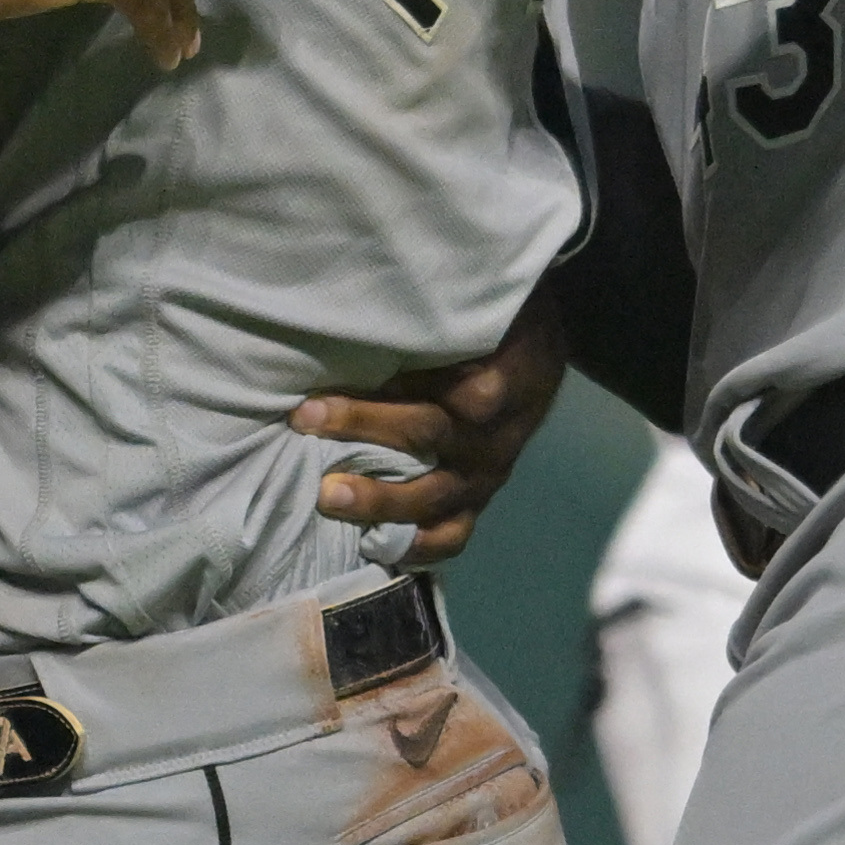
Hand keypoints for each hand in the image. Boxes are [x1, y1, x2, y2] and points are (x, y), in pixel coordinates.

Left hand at [292, 277, 572, 560]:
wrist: (540, 355)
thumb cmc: (496, 321)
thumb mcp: (486, 303)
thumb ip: (444, 307)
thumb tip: (370, 298)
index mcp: (505, 376)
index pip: (458, 390)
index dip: (399, 388)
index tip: (337, 379)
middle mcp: (495, 432)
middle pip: (431, 434)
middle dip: (363, 425)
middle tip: (305, 418)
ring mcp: (488, 473)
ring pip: (436, 496)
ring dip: (380, 498)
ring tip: (327, 495)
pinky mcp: (479, 499)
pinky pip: (454, 535)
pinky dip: (417, 546)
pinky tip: (374, 546)